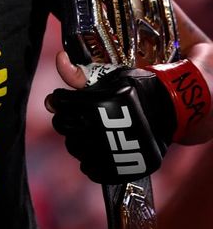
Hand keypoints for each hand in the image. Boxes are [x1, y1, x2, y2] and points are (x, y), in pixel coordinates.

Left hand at [46, 52, 175, 183]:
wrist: (171, 110)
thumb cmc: (137, 89)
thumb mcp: (109, 75)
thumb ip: (79, 73)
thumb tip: (59, 59)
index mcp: (93, 104)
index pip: (58, 103)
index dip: (60, 99)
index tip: (67, 98)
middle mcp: (97, 128)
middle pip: (62, 126)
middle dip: (67, 118)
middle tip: (80, 115)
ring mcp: (106, 151)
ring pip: (73, 147)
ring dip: (78, 139)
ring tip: (93, 131)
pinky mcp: (116, 168)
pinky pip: (89, 169)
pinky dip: (90, 162)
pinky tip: (98, 150)